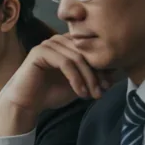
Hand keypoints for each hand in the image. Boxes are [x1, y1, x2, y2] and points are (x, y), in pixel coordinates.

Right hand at [0, 35, 115, 134]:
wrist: (27, 103)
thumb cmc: (51, 93)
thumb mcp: (79, 83)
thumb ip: (93, 75)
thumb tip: (117, 71)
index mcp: (68, 44)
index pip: (92, 50)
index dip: (102, 67)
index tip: (108, 86)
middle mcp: (58, 40)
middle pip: (86, 53)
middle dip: (97, 74)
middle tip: (102, 91)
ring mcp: (48, 44)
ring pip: (77, 58)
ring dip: (88, 79)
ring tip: (93, 95)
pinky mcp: (40, 52)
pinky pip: (65, 63)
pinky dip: (76, 79)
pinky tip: (80, 93)